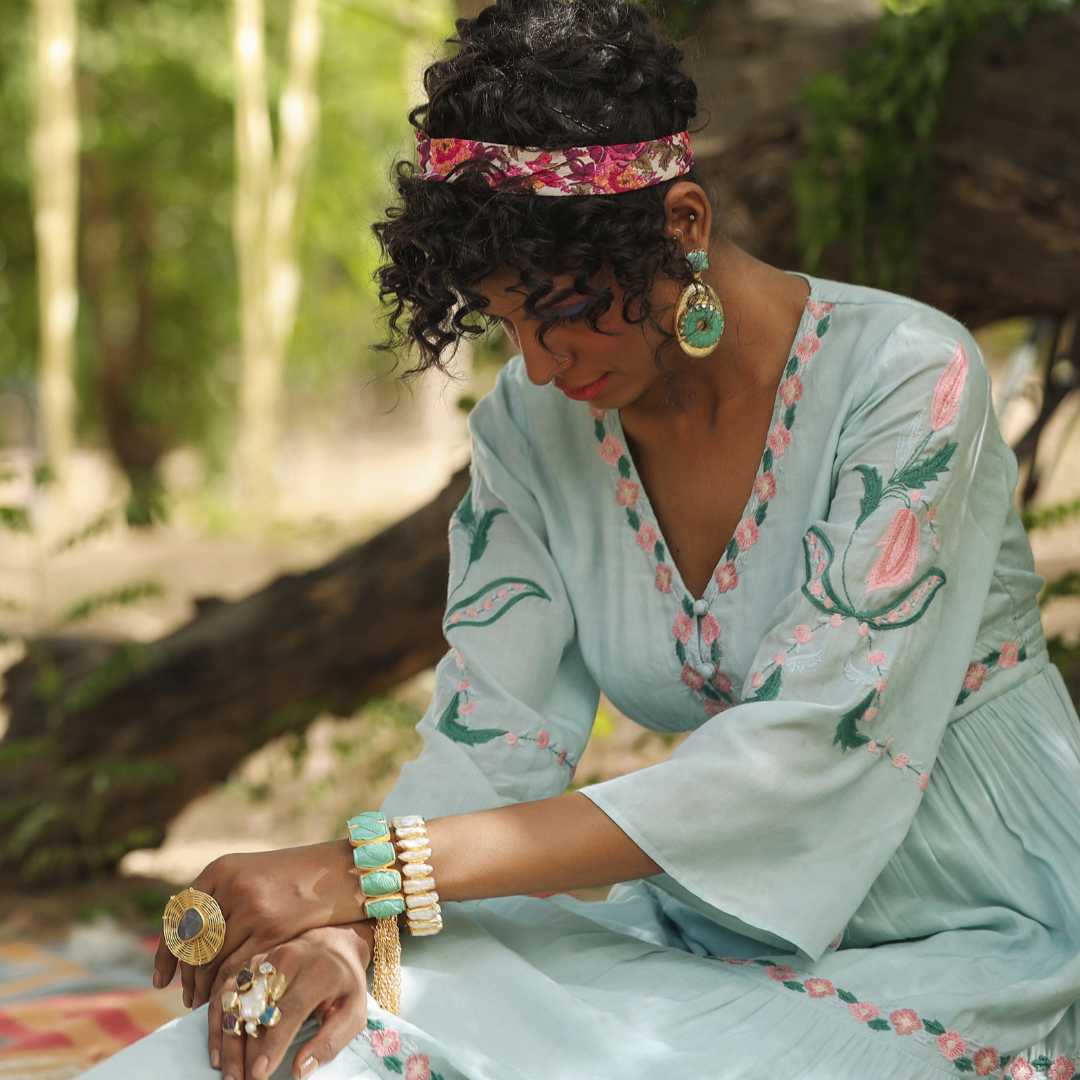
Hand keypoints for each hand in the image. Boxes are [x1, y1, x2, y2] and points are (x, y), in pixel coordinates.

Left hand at [153, 841, 358, 1008]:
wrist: (338, 871)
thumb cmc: (293, 876)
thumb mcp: (251, 876)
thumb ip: (220, 900)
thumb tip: (185, 942)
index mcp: (220, 869)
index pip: (178, 918)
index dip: (166, 954)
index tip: (161, 979)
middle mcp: (231, 885)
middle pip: (193, 943)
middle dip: (187, 977)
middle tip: (186, 996)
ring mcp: (252, 906)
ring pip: (212, 959)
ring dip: (205, 986)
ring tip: (205, 1002)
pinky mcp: (273, 927)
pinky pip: (238, 965)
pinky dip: (229, 985)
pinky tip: (231, 995)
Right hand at [210, 922, 374, 1079]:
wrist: (334, 942)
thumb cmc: (346, 983)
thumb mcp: (354, 1011)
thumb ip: (330, 1041)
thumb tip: (301, 1069)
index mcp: (318, 971)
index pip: (291, 1008)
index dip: (273, 1043)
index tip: (260, 1073)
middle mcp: (289, 959)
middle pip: (259, 1008)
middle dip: (246, 1050)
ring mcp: (266, 958)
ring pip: (237, 1000)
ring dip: (227, 1039)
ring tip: (227, 1072)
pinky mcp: (251, 963)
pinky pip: (227, 991)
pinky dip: (218, 1020)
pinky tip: (218, 1049)